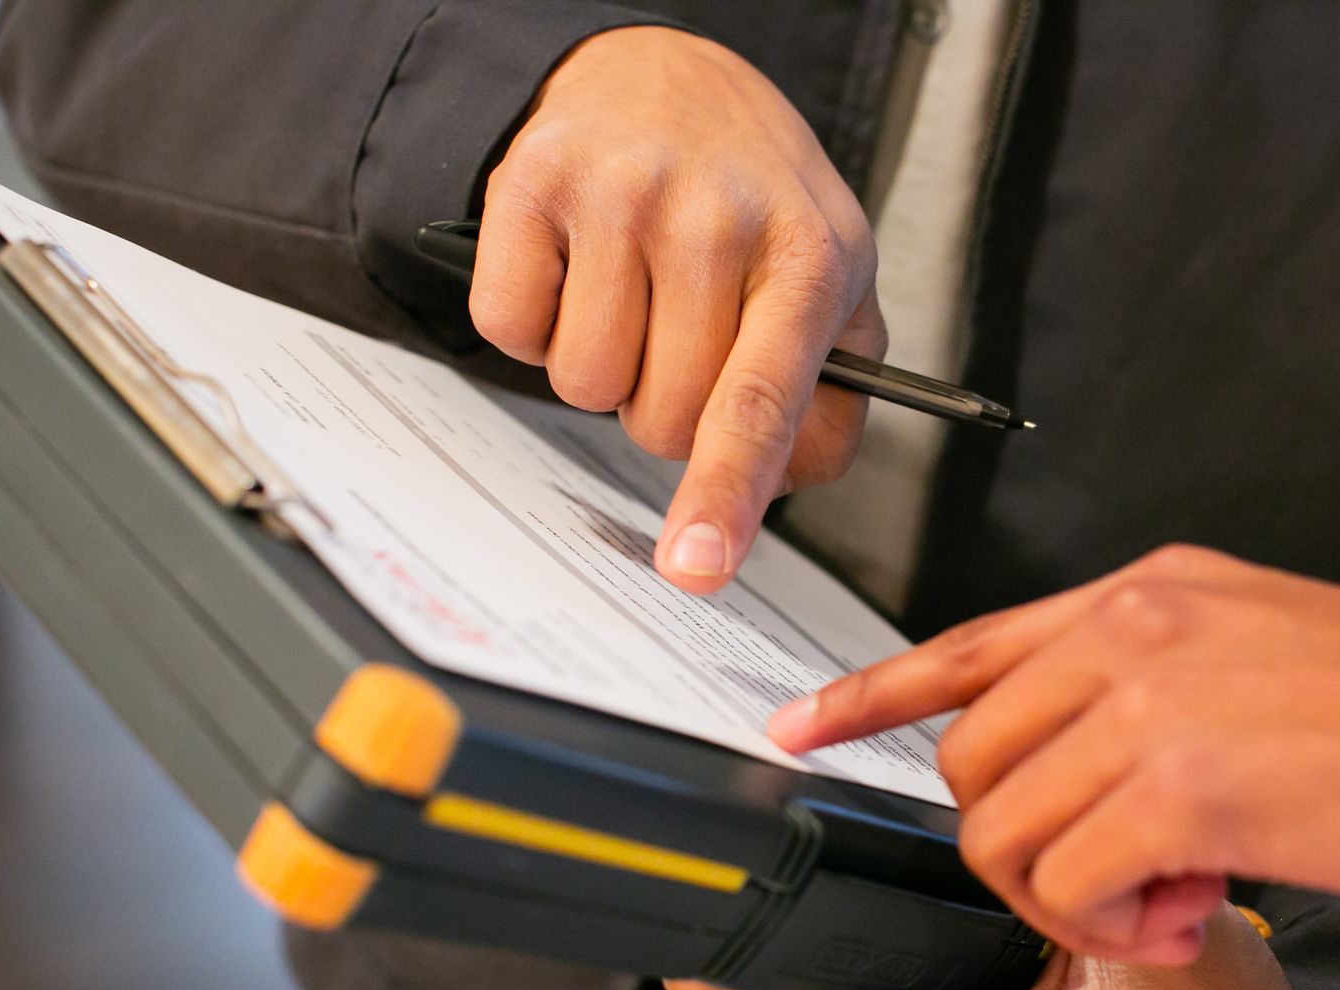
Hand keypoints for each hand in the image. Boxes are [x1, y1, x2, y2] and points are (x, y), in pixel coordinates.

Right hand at [473, 27, 883, 590]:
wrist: (665, 74)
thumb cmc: (754, 199)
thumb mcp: (830, 283)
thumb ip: (827, 402)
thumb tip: (771, 490)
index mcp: (808, 257)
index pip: (759, 401)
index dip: (724, 493)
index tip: (698, 565)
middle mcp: (713, 219)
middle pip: (659, 420)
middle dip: (665, 409)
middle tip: (682, 332)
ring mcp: (618, 195)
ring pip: (582, 383)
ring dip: (602, 365)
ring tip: (633, 292)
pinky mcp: (530, 184)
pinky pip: (508, 330)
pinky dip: (535, 324)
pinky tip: (576, 268)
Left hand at [768, 545, 1339, 961]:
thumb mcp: (1270, 646)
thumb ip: (1158, 678)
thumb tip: (1086, 748)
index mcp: (1153, 590)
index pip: (970, 639)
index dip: (872, 693)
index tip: (801, 729)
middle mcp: (1133, 628)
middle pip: (971, 756)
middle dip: (1012, 843)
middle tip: (1110, 884)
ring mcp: (1150, 701)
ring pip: (1004, 828)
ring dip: (1067, 897)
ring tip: (1166, 906)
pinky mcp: (1181, 788)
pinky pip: (1067, 884)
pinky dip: (1111, 927)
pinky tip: (1189, 920)